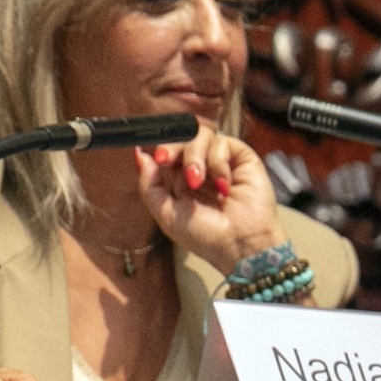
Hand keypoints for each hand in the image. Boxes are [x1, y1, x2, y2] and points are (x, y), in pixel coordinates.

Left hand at [134, 123, 286, 277]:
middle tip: (167, 160)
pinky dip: (217, 163)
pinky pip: (221, 143)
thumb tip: (139, 155)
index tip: (158, 158)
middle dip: (173, 148)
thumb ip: (149, 185)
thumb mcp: (167, 214)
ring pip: (200, 135)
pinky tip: (224, 186)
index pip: (168, 151)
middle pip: (182, 138)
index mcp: (182, 180)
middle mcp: (202, 167)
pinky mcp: (241, 157)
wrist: (239, 244)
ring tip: (199, 181)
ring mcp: (221, 161)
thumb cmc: (207, 236)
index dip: (162, 150)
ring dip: (194, 157)